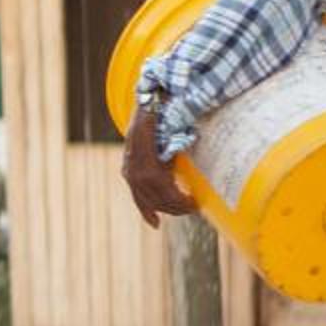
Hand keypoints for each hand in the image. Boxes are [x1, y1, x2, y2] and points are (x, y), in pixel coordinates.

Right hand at [122, 106, 197, 228]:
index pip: (162, 188)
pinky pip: (137, 197)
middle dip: (177, 206)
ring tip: (184, 210)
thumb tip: (198, 150)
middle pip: (156, 197)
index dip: (178, 200)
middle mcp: (134, 167)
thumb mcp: (173, 124)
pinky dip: (146, 211)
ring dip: (167, 208)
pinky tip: (155, 223)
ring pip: (147, 200)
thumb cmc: (165, 113)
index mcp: (145, 157)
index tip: (195, 202)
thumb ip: (180, 139)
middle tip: (195, 207)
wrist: (146, 102)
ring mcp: (129, 171)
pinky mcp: (128, 173)